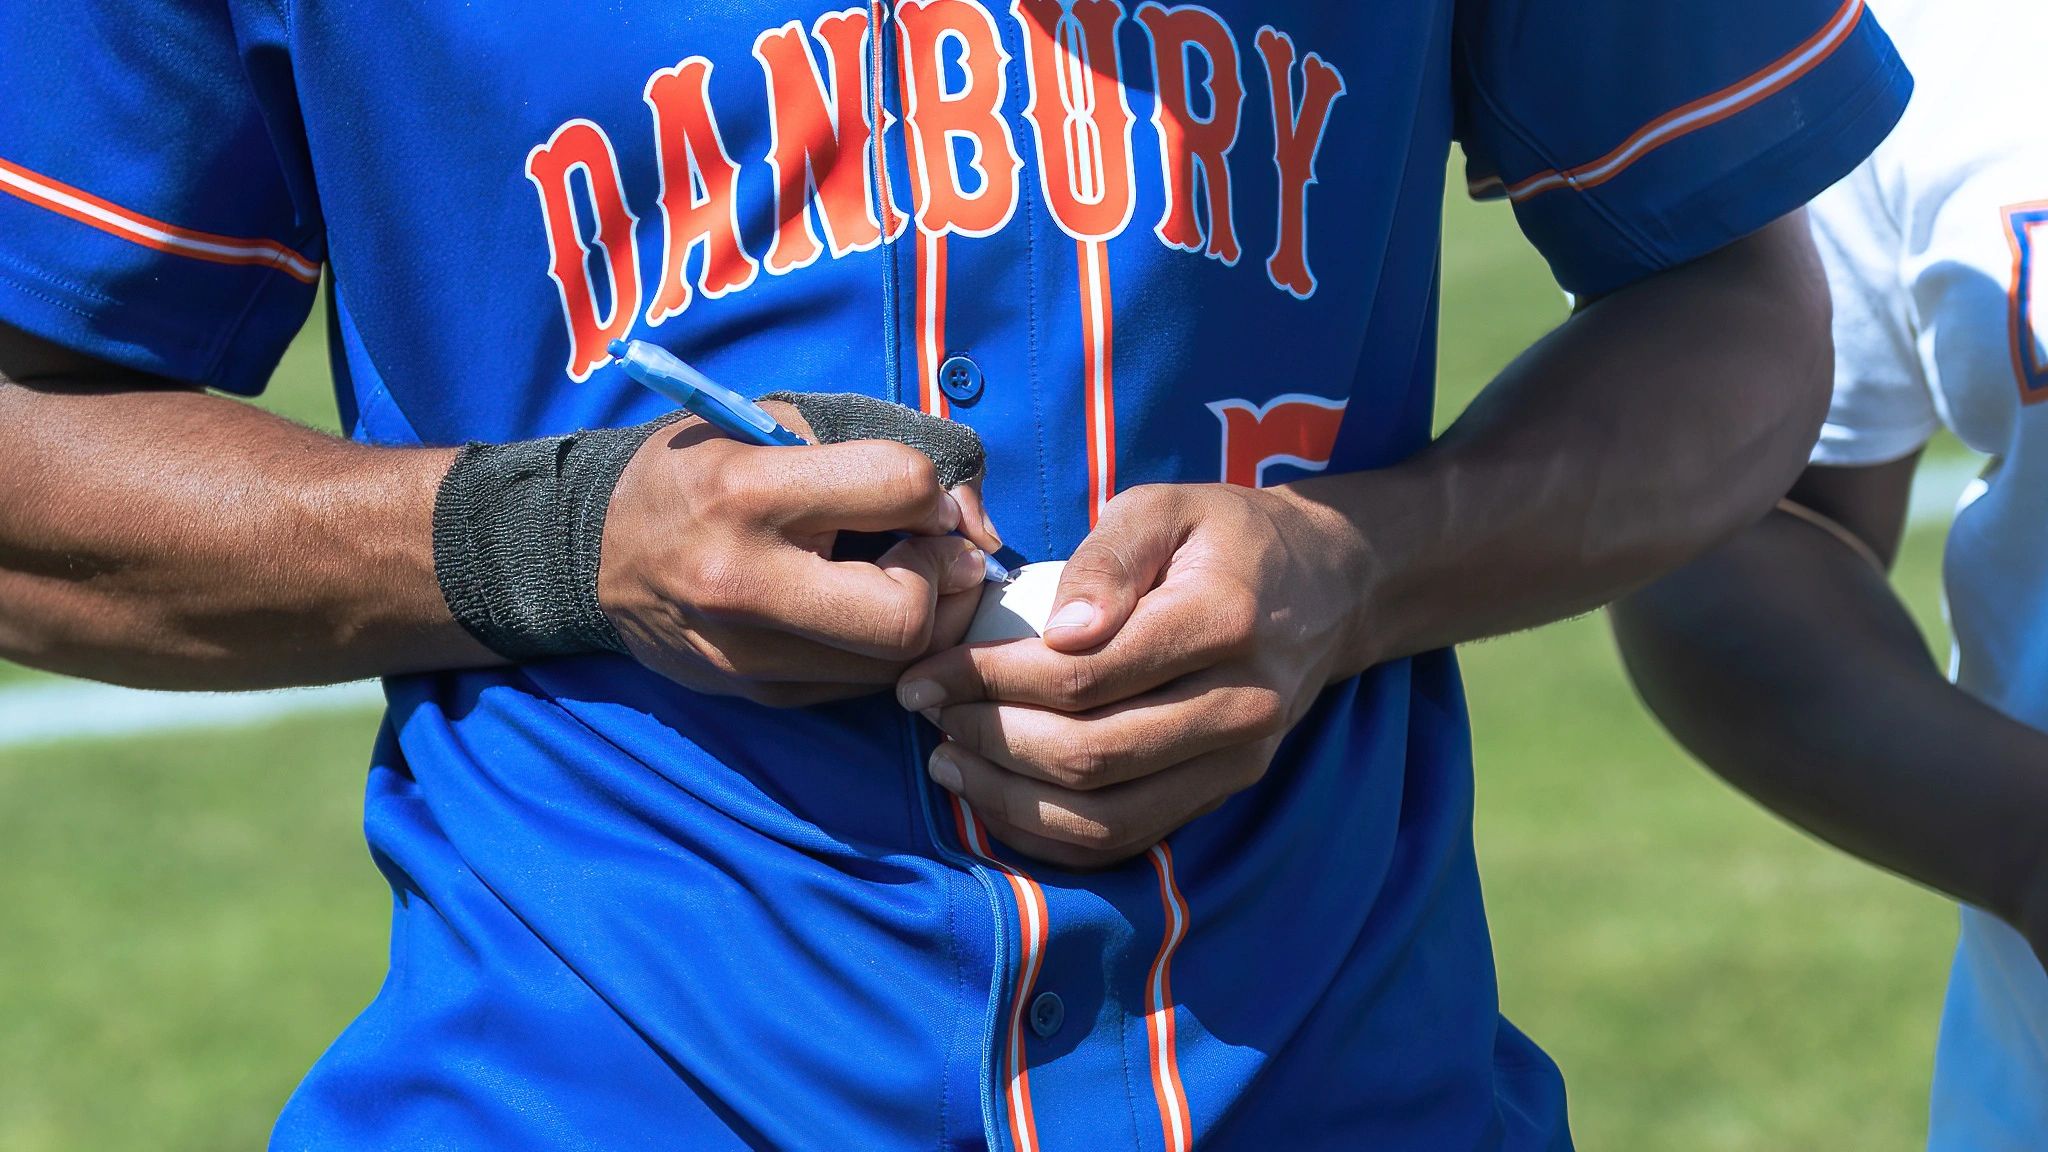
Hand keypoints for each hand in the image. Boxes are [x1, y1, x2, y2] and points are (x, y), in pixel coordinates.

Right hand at [600, 403, 1001, 706]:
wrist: (597, 552)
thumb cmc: (698, 473)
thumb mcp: (770, 425)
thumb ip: (878, 451)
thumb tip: (973, 523)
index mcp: (747, 493)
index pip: (898, 489)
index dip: (933, 493)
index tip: (923, 500)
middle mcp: (744, 584)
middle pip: (906, 616)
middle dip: (944, 581)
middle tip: (936, 556)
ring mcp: (748, 654)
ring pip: (895, 663)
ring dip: (928, 619)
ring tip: (908, 579)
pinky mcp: (758, 695)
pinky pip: (862, 685)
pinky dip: (884, 649)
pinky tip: (865, 611)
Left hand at [896, 481, 1369, 868]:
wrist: (1326, 587)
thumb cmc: (1224, 537)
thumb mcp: (1165, 507)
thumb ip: (1108, 558)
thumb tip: (1057, 630)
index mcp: (1222, 621)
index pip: (1084, 675)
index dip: (988, 681)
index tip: (926, 673)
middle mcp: (1240, 706)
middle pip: (1089, 755)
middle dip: (988, 740)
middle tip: (928, 713)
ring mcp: (1238, 763)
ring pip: (1105, 818)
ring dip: (1009, 800)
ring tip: (948, 761)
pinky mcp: (1224, 794)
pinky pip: (1126, 841)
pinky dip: (1050, 835)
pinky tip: (998, 799)